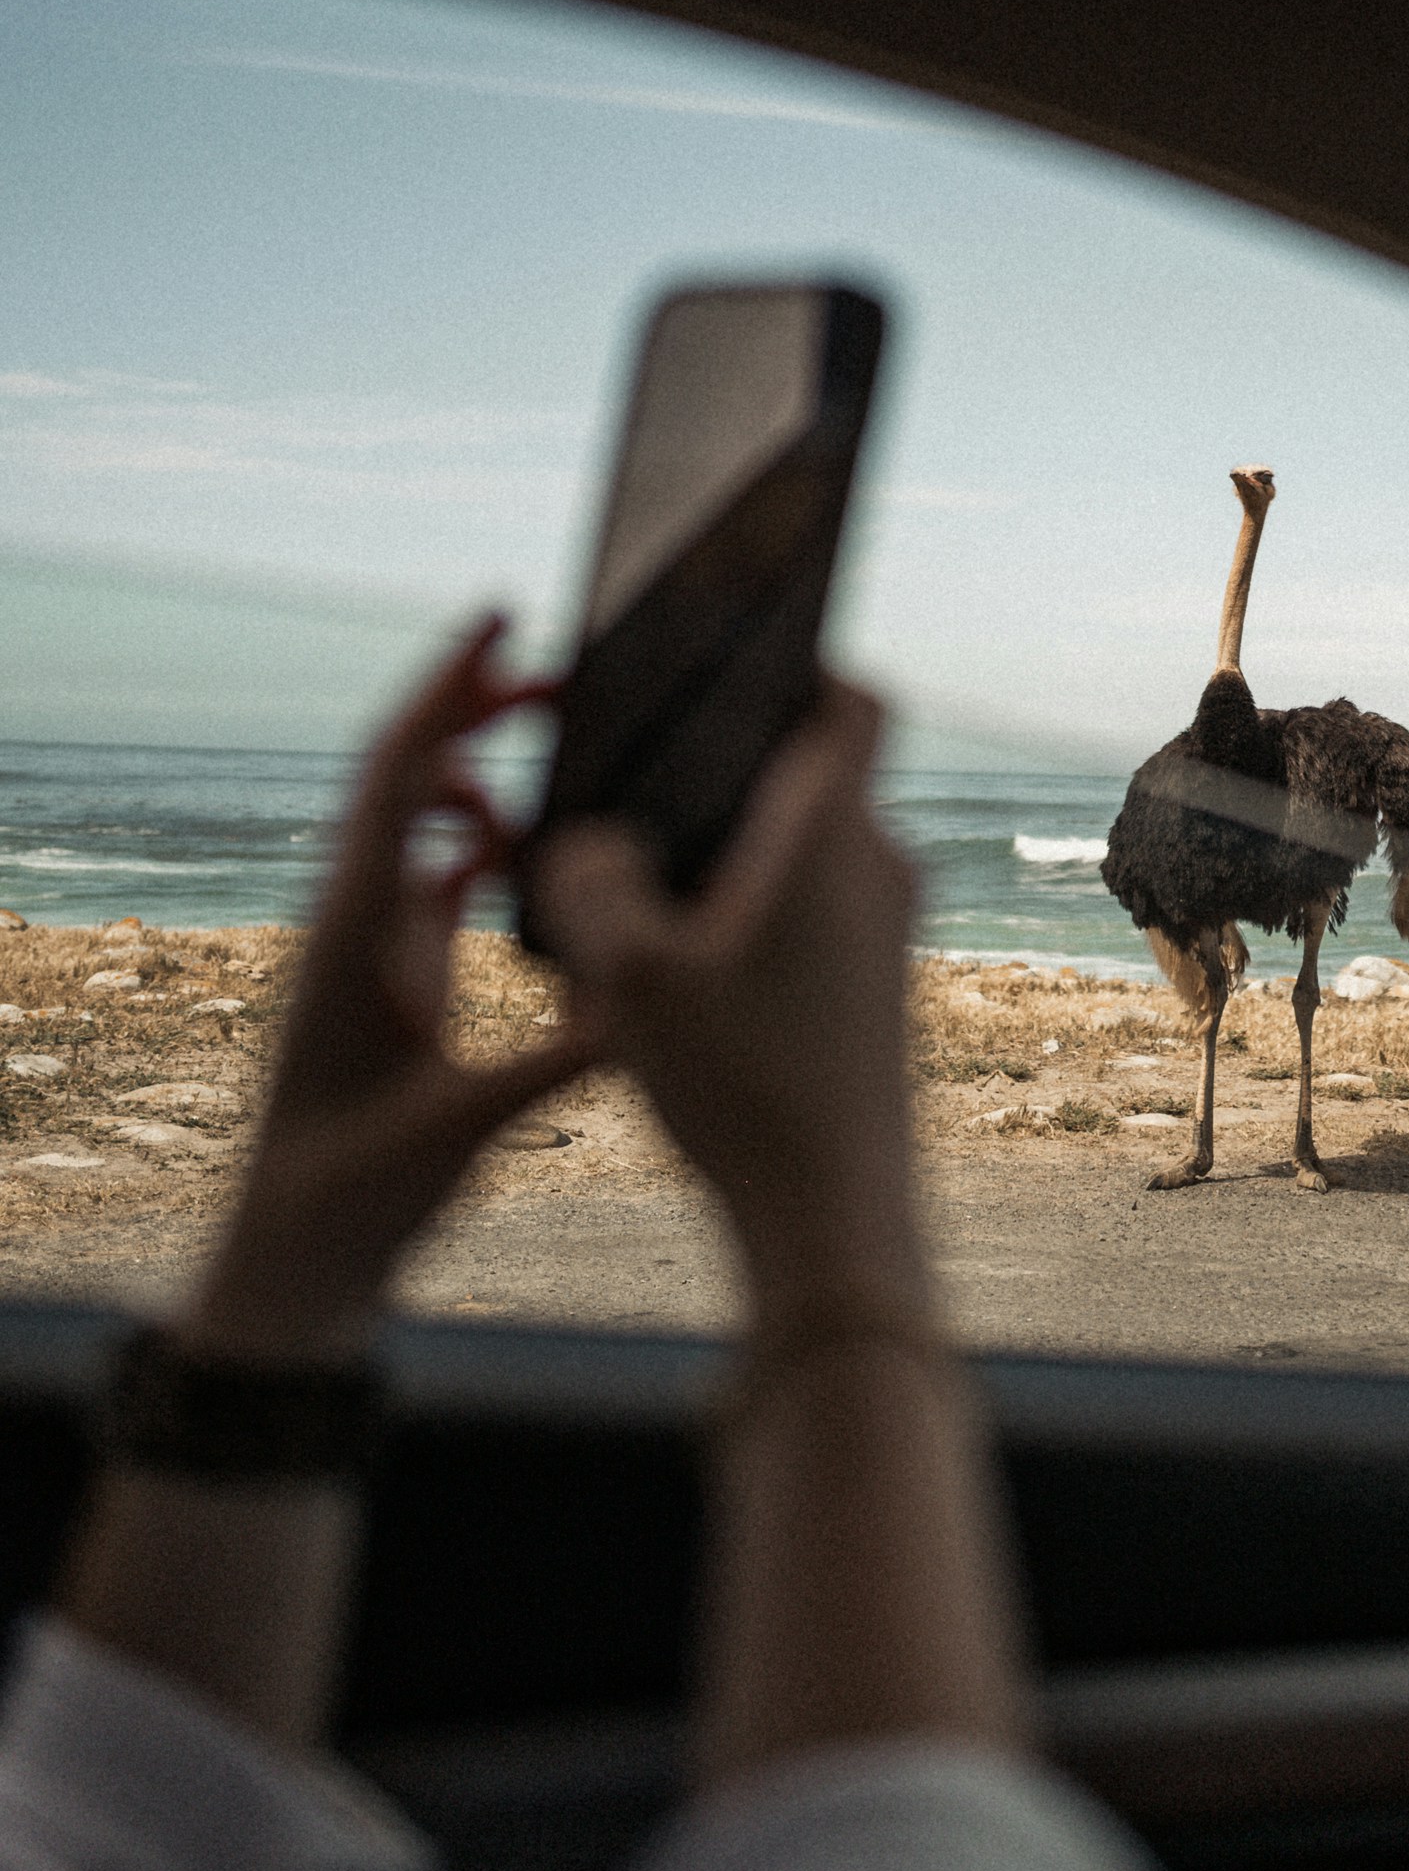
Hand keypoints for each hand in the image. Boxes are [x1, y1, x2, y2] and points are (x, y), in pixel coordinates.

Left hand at [183, 618, 604, 1359]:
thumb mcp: (462, 1125)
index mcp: (359, 926)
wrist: (292, 1253)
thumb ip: (556, 1063)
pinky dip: (471, 835)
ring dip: (476, 765)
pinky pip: (423, 873)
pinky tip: (524, 841)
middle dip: (474, 702)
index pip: (398, 772)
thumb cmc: (356, 1192)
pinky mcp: (382, 971)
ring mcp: (365, 939)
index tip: (502, 617)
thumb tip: (654, 1000)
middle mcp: (353, 914)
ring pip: (415, 816)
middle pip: (405, 769)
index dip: (448, 688)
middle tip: (561, 667)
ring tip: (555, 734)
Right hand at [527, 684, 921, 1316]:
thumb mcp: (625, 976)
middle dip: (731, 772)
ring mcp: (885, 938)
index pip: (854, 700)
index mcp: (831, 834)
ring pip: (809, 856)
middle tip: (646, 775)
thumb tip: (590, 842)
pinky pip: (814, 921)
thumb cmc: (742, 1089)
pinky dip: (752, 922)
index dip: (801, 661)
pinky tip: (678, 973)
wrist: (837, 1223)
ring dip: (735, 857)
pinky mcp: (876, 997)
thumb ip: (589, 880)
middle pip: (815, 777)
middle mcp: (878, 871)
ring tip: (640, 886)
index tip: (731, 659)